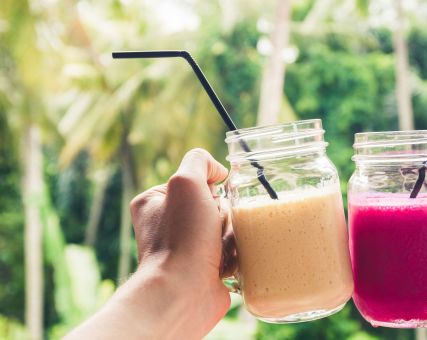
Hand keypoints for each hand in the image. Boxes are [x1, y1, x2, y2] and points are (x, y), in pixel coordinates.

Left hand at [130, 148, 230, 333]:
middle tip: (216, 227)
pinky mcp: (205, 269)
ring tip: (222, 248)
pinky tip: (226, 262)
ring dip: (232, 234)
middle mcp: (166, 225)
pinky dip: (235, 254)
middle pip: (214, 204)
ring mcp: (186, 248)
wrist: (183, 292)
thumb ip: (199, 162)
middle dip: (224, 213)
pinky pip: (232, 251)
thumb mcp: (186, 183)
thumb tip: (218, 171)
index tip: (209, 201)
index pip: (194, 181)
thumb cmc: (181, 238)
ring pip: (226, 227)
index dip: (209, 188)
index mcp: (154, 203)